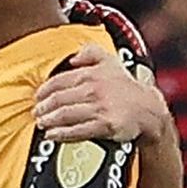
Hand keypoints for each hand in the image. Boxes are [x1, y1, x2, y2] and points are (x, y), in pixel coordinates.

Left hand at [31, 49, 176, 150]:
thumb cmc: (125, 87)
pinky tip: (52, 135)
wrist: (149, 109)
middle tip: (36, 113)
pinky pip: (78, 130)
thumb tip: (73, 57)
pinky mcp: (105, 125)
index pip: (58, 82)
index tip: (37, 98)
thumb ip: (90, 53)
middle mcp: (94, 90)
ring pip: (65, 115)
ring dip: (49, 120)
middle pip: (58, 100)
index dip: (43, 91)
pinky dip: (61, 133)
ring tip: (41, 123)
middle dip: (43, 108)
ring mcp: (100, 108)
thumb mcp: (111, 62)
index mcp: (91, 74)